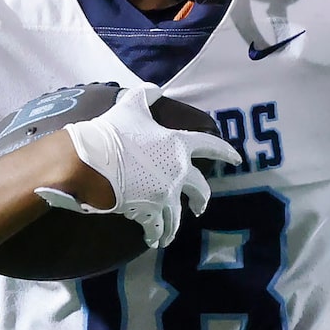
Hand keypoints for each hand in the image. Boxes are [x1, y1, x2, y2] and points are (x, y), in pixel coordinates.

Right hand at [39, 82, 241, 250]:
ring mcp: (166, 194)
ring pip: (178, 215)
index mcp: (179, 146)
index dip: (226, 152)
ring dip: (174, 227)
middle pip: (201, 189)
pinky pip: (157, 227)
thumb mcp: (131, 105)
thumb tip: (155, 90)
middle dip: (202, 200)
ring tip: (168, 235)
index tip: (238, 160)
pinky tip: (154, 239)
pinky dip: (155, 234)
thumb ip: (147, 95)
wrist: (91, 159)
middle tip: (200, 207)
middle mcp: (179, 172)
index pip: (211, 147)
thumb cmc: (112, 130)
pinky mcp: (150, 211)